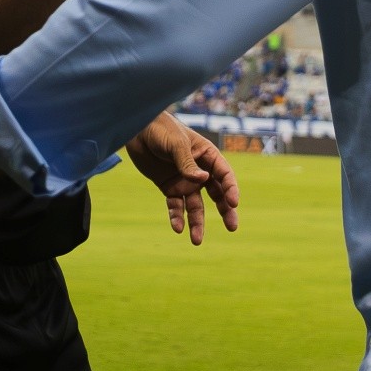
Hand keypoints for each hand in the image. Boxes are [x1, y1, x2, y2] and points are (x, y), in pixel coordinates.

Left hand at [124, 112, 238, 243]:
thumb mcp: (176, 144)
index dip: (231, 189)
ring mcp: (185, 181)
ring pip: (195, 206)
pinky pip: (175, 206)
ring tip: (196, 240)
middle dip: (225, 211)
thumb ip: (187, 163)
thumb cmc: (161, 129)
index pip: (224, 175)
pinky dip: (176, 217)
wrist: (137, 130)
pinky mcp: (169, 187)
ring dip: (197, 222)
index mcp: (207, 156)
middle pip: (216, 194)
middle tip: (232, 227)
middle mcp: (199, 171)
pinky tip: (178, 228)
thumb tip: (203, 180)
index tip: (233, 203)